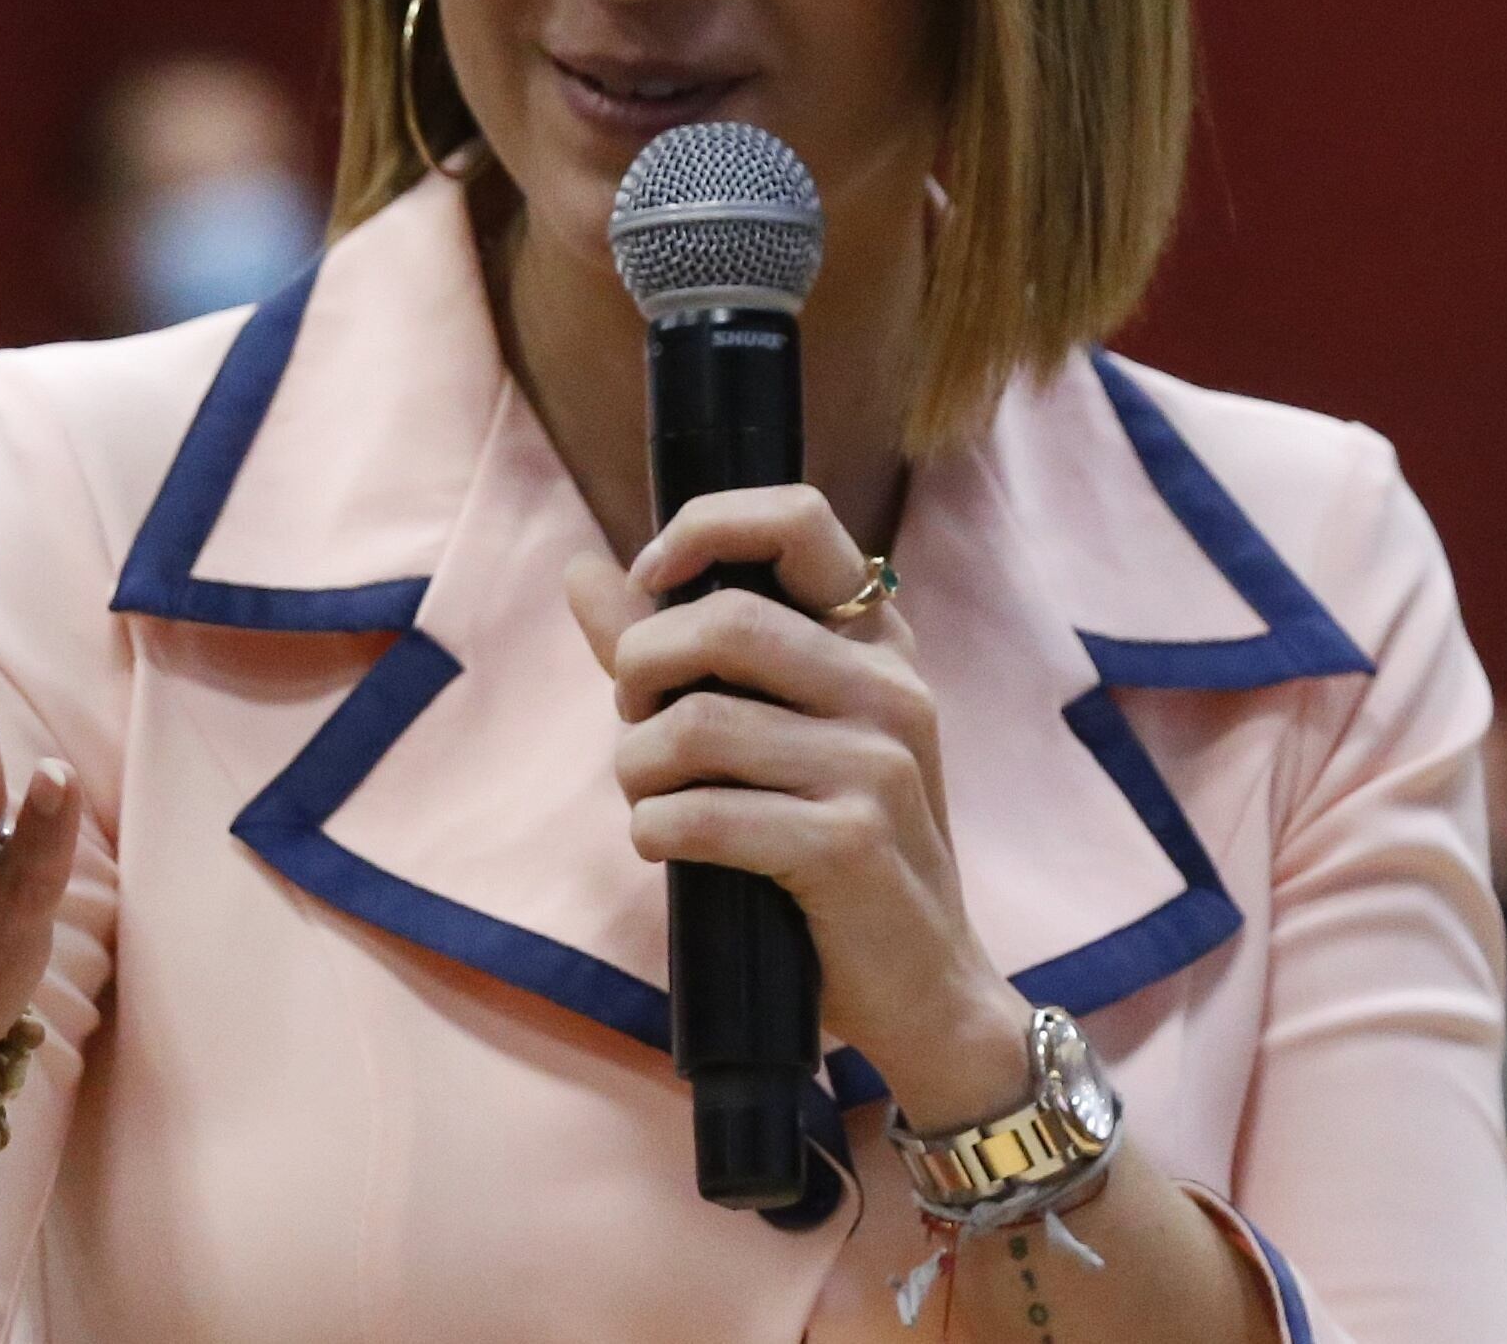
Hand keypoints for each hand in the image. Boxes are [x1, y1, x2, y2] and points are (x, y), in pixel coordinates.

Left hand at [564, 486, 1033, 1133]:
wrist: (925, 987)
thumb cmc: (834, 852)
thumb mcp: (772, 737)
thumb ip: (676, 652)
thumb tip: (581, 568)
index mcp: (877, 643)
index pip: (798, 520)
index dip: (704, 527)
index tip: (650, 576)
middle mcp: (890, 688)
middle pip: (724, 620)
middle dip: (641, 666)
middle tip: (632, 718)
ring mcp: (878, 765)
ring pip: (698, 724)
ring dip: (636, 766)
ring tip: (646, 797)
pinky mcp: (849, 843)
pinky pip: (703, 813)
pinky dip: (654, 829)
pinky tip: (662, 845)